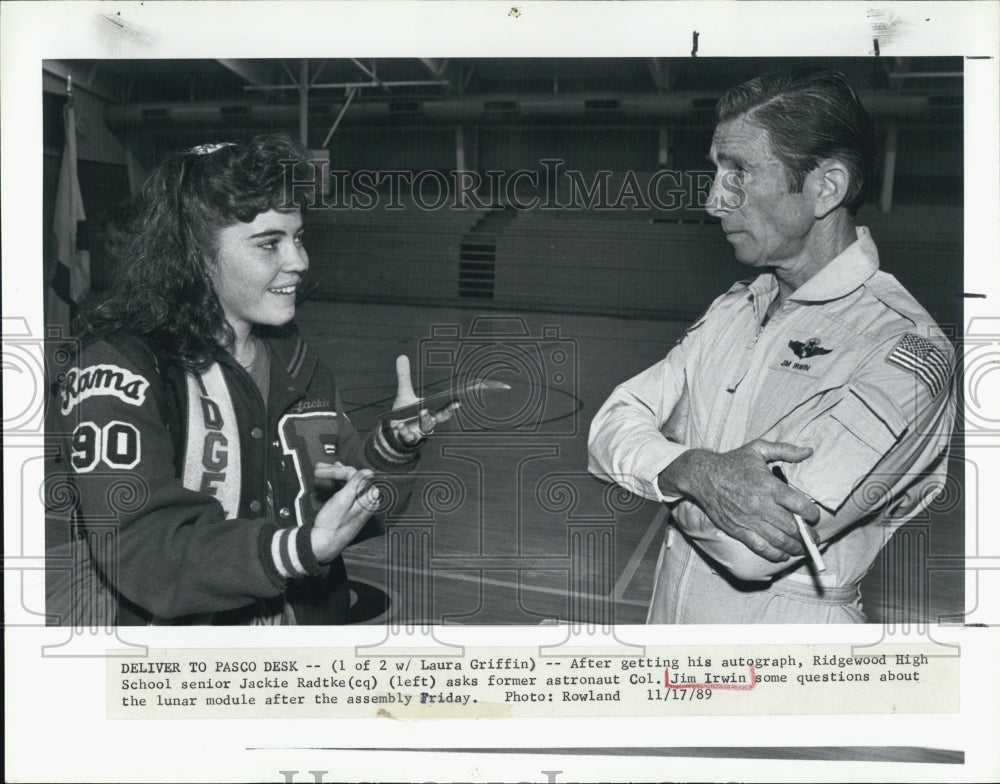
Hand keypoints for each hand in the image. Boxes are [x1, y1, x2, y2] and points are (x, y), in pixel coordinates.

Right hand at [309, 462, 380, 561]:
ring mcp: (361, 505)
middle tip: (319, 469)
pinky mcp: (354, 509)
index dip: (337, 471)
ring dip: (335, 475)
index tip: (322, 471)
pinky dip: (338, 483)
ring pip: (350, 483)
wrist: (324, 544)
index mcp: (368, 499)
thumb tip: (369, 472)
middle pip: (353, 478)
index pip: (355, 475)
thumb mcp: (342, 501)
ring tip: (321, 470)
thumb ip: (356, 485)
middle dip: (335, 471)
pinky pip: (348, 490)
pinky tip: (331, 479)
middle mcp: (367, 502)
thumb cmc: (331, 526)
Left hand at [389, 354, 458, 444]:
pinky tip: (400, 426)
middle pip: (442, 417)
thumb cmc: (403, 412)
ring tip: (422, 410)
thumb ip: (404, 376)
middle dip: (448, 411)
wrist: (394, 431)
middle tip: (453, 406)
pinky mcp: (410, 438)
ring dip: (426, 419)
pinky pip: (410, 436)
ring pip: (428, 426)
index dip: (453, 404)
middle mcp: (428, 421)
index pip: (445, 407)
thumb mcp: (404, 393)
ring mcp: (419, 431)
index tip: (459, 399)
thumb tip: (402, 356)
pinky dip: (405, 431)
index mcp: (431, 410)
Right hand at [660, 440, 819, 561]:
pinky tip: (784, 555)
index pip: (799, 505)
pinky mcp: (738, 530)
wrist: (703, 476)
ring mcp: (749, 520)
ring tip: (804, 548)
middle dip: (808, 535)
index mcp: (769, 486)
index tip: (814, 516)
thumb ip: (785, 450)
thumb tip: (808, 451)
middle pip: (792, 527)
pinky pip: (761, 547)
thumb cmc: (732, 462)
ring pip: (779, 540)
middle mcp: (761, 505)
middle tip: (815, 537)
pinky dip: (775, 554)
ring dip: (796, 547)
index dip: (812, 514)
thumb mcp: (758, 449)